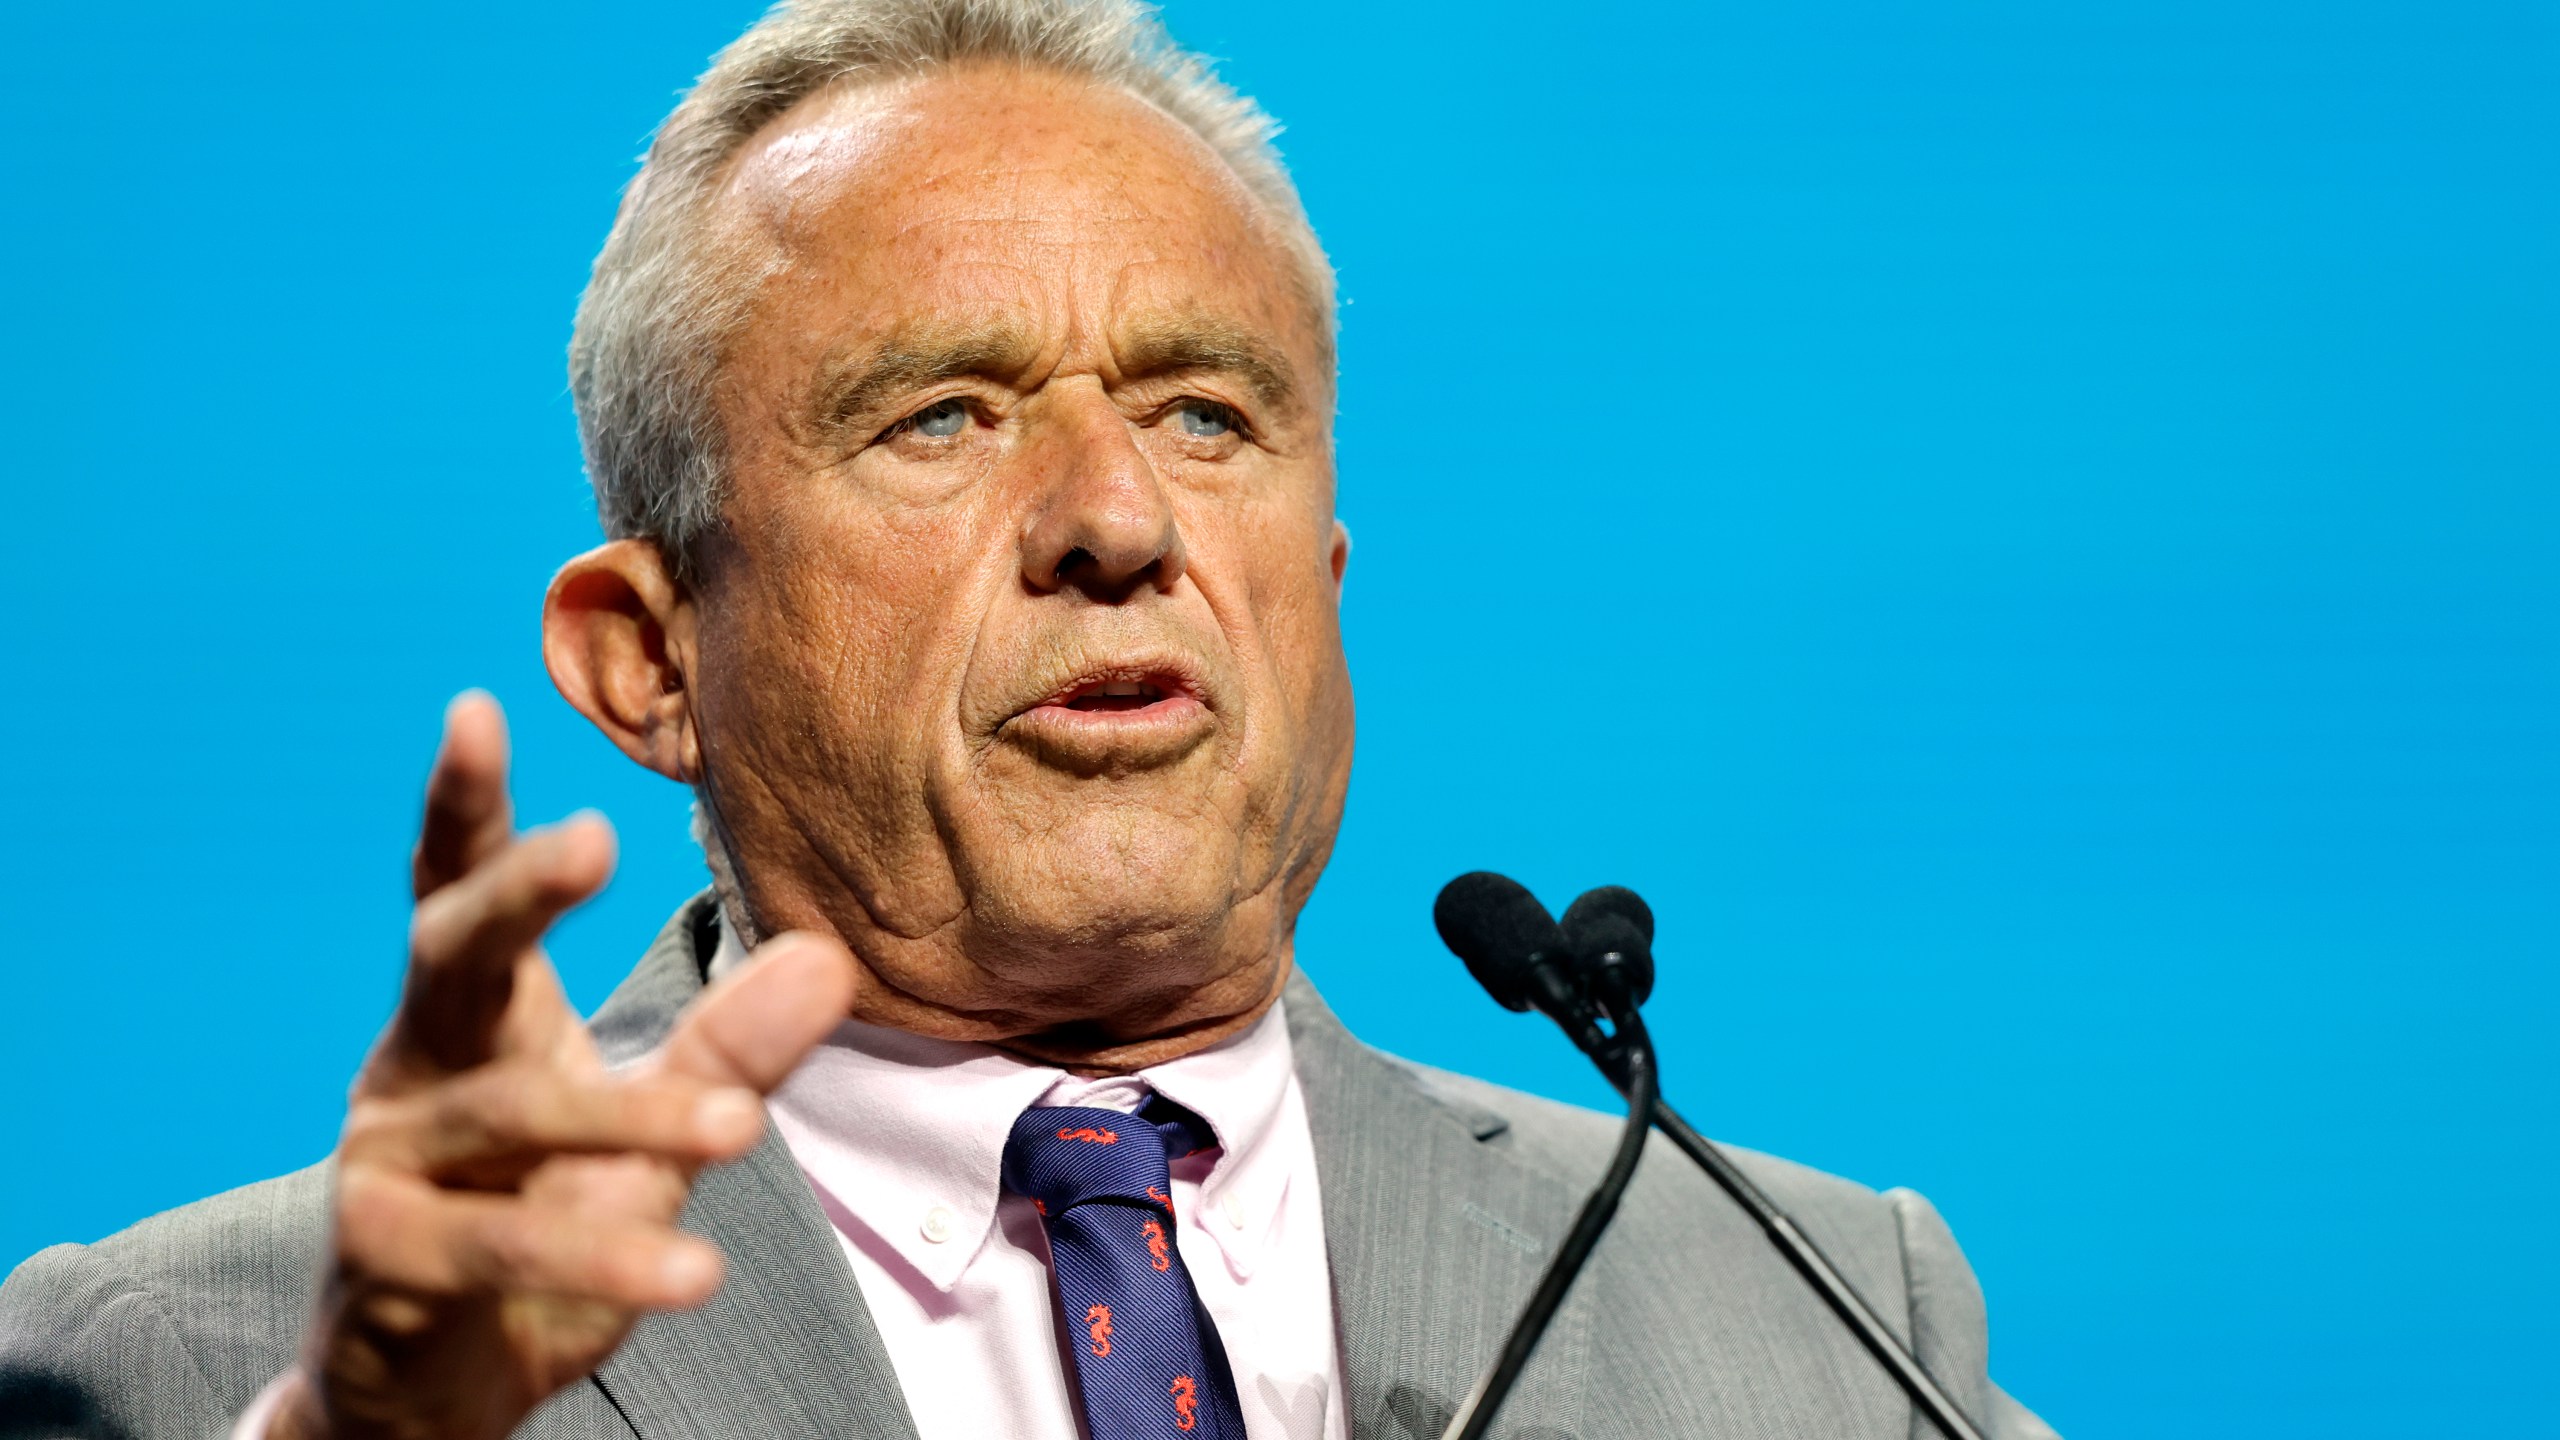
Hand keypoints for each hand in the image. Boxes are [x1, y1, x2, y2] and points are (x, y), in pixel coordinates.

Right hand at [267, 693, 855, 1439]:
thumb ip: (728, 1047)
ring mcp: (384, 1161)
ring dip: (634, 1117)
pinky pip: (500, 1247)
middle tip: (591, 838)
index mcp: (469, 1019)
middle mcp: (412, 1068)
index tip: (474, 704)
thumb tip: (829, 956)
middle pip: (449, 955)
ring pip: (514, 1115)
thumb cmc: (542, 1221)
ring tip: (744, 1130)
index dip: (462, 807)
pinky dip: (606, 1258)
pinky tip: (694, 1269)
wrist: (439, 1393)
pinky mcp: (384, 1261)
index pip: (457, 895)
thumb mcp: (651, 1129)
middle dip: (517, 893)